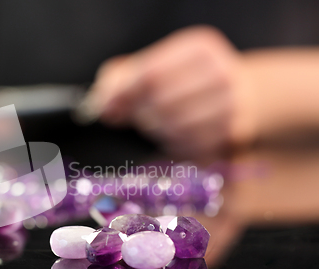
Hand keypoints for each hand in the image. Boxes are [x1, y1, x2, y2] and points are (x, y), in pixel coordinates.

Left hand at [87, 25, 250, 157]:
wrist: (244, 93)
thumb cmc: (188, 78)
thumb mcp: (159, 63)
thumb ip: (122, 77)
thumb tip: (100, 104)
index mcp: (199, 48)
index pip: (150, 73)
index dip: (122, 94)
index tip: (106, 108)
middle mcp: (220, 73)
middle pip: (160, 103)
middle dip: (140, 114)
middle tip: (136, 116)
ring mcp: (231, 104)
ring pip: (173, 127)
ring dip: (156, 130)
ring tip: (159, 122)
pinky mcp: (232, 133)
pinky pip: (187, 145)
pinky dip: (173, 142)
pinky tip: (176, 132)